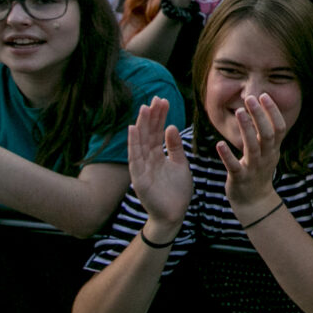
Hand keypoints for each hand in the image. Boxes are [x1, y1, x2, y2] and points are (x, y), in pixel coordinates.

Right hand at [128, 97, 192, 229]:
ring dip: (141, 125)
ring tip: (144, 108)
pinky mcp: (138, 178)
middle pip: (148, 134)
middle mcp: (147, 159)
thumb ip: (175, 147)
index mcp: (157, 156)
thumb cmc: (177, 191)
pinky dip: (133, 144)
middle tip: (156, 98)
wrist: (174, 214)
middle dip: (151, 116)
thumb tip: (171, 126)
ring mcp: (142, 168)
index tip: (163, 100)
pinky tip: (133, 129)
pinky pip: (135, 158)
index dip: (159, 117)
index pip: (157, 132)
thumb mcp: (180, 164)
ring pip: (140, 142)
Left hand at [216, 94, 288, 211]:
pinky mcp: (240, 178)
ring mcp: (254, 168)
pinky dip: (227, 155)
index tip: (264, 96)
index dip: (273, 112)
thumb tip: (264, 108)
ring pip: (253, 147)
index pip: (279, 127)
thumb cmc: (259, 171)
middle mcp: (266, 157)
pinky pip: (234, 166)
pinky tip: (219, 144)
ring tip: (239, 111)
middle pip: (267, 134)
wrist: (254, 201)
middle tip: (250, 98)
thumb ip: (267, 134)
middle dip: (260, 115)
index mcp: (273, 149)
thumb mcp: (268, 152)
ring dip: (246, 128)